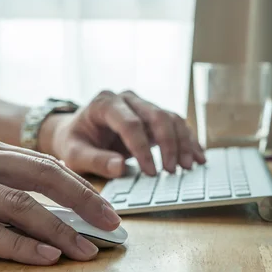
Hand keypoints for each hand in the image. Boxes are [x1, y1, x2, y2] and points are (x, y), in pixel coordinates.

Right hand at [0, 132, 120, 264]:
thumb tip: (39, 203)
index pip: (41, 162)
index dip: (78, 184)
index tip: (102, 205)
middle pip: (42, 175)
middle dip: (84, 200)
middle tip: (112, 222)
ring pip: (20, 204)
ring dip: (60, 229)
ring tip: (87, 249)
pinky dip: (21, 245)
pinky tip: (46, 256)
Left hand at [41, 90, 205, 177]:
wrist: (76, 132)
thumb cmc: (75, 142)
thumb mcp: (75, 154)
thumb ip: (96, 160)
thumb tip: (120, 168)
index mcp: (105, 103)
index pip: (130, 123)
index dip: (142, 148)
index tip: (151, 172)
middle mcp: (127, 99)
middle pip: (156, 115)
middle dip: (169, 144)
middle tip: (173, 170)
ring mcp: (142, 105)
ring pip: (170, 118)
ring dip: (183, 142)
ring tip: (189, 166)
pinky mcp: (152, 116)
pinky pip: (175, 124)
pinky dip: (187, 140)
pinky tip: (196, 157)